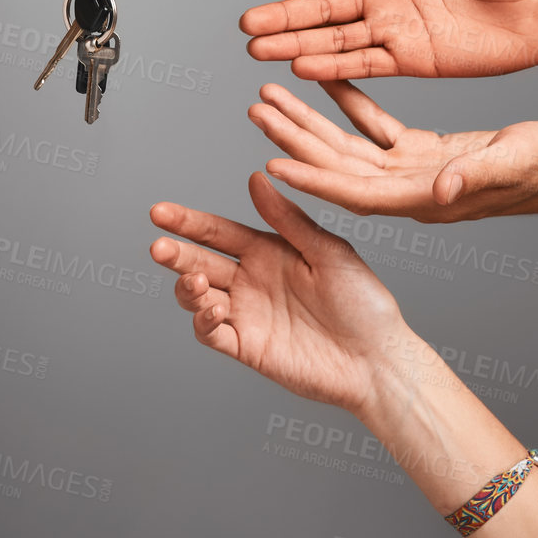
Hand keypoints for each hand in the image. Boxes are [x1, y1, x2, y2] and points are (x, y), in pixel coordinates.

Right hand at [149, 171, 403, 409]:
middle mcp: (253, 281)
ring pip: (197, 299)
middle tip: (159, 246)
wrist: (379, 359)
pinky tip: (213, 309)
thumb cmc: (365, 303)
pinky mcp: (248, 348)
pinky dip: (203, 322)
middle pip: (199, 262)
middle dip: (175, 253)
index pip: (218, 233)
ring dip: (186, 288)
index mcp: (269, 252)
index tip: (159, 212)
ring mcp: (248, 315)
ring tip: (196, 281)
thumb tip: (256, 179)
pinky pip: (212, 335)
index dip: (188, 223)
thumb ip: (288, 219)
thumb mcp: (328, 251)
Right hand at [241, 0, 537, 78]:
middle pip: (322, 7)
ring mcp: (398, 30)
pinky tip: (303, 69)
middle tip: (246, 23)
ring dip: (297, 45)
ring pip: (335, 39)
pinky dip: (334, 68)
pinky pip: (366, 65)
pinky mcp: (414, 61)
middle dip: (283, 15)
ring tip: (259, 49)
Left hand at [249, 81, 537, 219]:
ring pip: (347, 145)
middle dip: (294, 140)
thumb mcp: (511, 165)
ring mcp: (411, 171)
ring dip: (309, 121)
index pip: (356, 192)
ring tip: (269, 94)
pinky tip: (322, 78)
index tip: (272, 166)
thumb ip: (473, 176)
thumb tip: (438, 189)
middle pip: (338, 167)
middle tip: (255, 110)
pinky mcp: (420, 150)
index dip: (314, 181)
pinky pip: (373, 125)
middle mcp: (408, 189)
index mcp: (423, 198)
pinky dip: (347, 102)